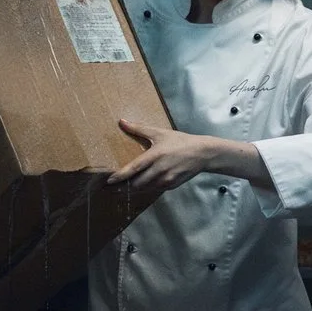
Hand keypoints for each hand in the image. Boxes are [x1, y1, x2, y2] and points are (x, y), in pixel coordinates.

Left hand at [108, 121, 225, 189]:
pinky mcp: (172, 185)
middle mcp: (160, 170)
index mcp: (155, 155)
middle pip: (137, 183)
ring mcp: (166, 179)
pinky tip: (144, 184)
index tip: (109, 181)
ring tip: (126, 186)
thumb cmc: (180, 141)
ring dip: (136, 188)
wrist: (202, 154)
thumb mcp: (159, 133)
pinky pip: (155, 189)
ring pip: (146, 188)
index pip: (134, 168)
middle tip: (115, 186)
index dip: (120, 176)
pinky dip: (148, 187)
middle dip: (125, 185)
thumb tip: (121, 121)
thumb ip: (138, 129)